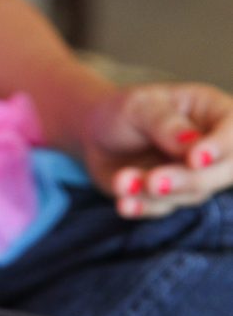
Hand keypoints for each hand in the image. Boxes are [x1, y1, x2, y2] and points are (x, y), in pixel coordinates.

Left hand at [81, 83, 232, 217]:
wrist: (95, 135)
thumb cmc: (123, 111)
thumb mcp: (139, 107)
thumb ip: (166, 125)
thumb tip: (192, 146)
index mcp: (211, 111)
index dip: (220, 146)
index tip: (195, 159)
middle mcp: (209, 145)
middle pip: (221, 171)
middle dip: (188, 180)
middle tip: (153, 181)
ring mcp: (192, 174)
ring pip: (190, 194)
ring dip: (156, 193)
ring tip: (121, 181)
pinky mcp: (169, 197)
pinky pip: (161, 208)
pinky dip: (141, 207)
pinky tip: (123, 204)